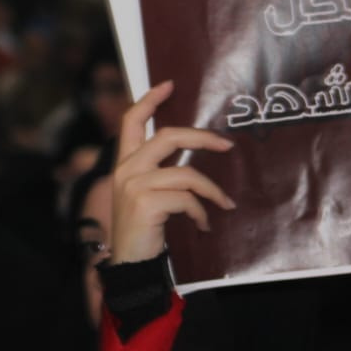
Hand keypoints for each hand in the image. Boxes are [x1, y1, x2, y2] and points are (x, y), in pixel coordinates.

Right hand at [111, 81, 235, 262]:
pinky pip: (187, 199)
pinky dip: (201, 213)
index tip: (169, 85)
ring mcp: (133, 186)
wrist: (128, 265)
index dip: (149, 100)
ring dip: (211, 190)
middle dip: (201, 138)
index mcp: (123, 163)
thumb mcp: (143, 194)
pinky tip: (203, 225)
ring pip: (186, 173)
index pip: (131, 121)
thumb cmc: (142, 229)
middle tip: (226, 145)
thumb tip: (191, 155)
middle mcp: (125, 170)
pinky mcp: (145, 203)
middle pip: (167, 137)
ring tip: (223, 204)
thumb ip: (156, 172)